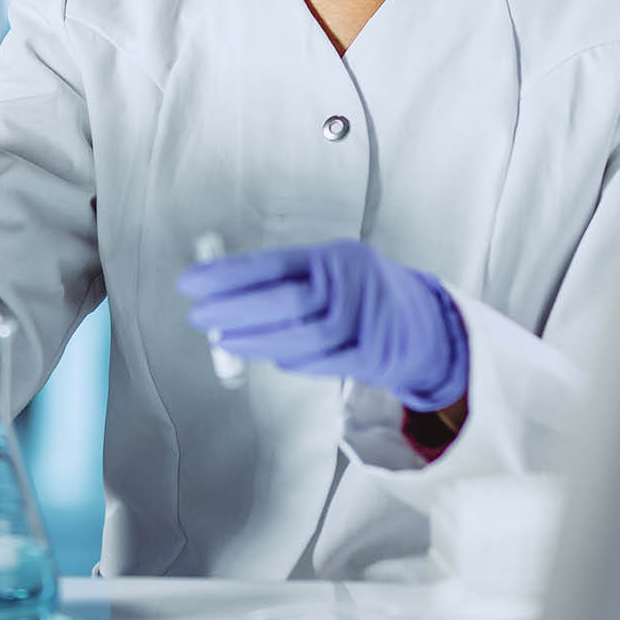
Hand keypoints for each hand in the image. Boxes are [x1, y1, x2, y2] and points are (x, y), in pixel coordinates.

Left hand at [176, 238, 468, 410]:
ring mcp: (363, 322)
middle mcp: (350, 285)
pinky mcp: (372, 356)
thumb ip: (291, 278)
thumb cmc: (366, 293)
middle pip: (284, 298)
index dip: (228, 274)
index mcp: (334, 257)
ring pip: (299, 335)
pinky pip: (320, 361)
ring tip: (220, 339)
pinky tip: (265, 354)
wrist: (427, 325)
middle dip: (234, 308)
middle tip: (198, 314)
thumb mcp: (335, 268)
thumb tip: (227, 292)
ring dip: (254, 339)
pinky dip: (290, 359)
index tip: (191, 282)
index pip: (272, 263)